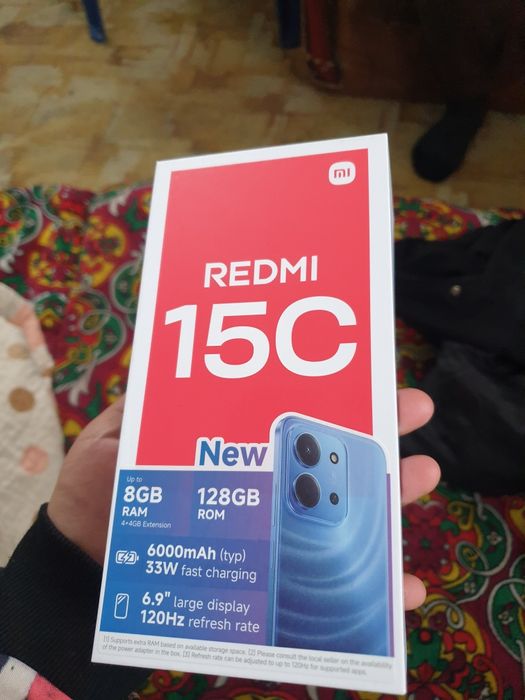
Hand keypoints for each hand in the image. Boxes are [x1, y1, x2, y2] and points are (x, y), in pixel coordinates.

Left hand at [48, 388, 438, 607]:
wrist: (85, 568)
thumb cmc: (101, 497)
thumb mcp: (118, 437)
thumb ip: (152, 404)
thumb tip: (187, 359)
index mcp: (234, 444)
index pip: (289, 410)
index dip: (329, 389)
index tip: (369, 368)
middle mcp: (263, 485)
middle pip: (329, 457)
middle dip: (377, 431)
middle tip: (414, 408)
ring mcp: (273, 535)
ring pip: (343, 516)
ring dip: (390, 498)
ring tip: (425, 475)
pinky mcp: (274, 586)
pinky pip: (331, 593)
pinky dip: (373, 593)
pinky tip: (405, 587)